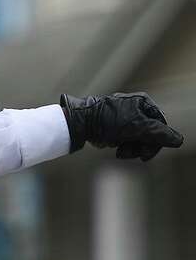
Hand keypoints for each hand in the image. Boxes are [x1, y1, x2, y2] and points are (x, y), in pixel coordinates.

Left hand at [59, 92, 183, 160]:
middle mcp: (136, 108)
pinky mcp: (116, 128)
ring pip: (140, 140)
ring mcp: (126, 118)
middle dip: (142, 147)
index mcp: (143, 103)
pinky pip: (128, 141)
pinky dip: (124, 148)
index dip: (157, 142)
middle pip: (151, 134)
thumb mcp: (137, 127)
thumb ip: (159, 134)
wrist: (80, 123)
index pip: (161, 126)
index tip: (146, 154)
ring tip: (121, 152)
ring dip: (133, 149)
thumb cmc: (107, 121)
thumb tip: (178, 140)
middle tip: (135, 156)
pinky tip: (116, 150)